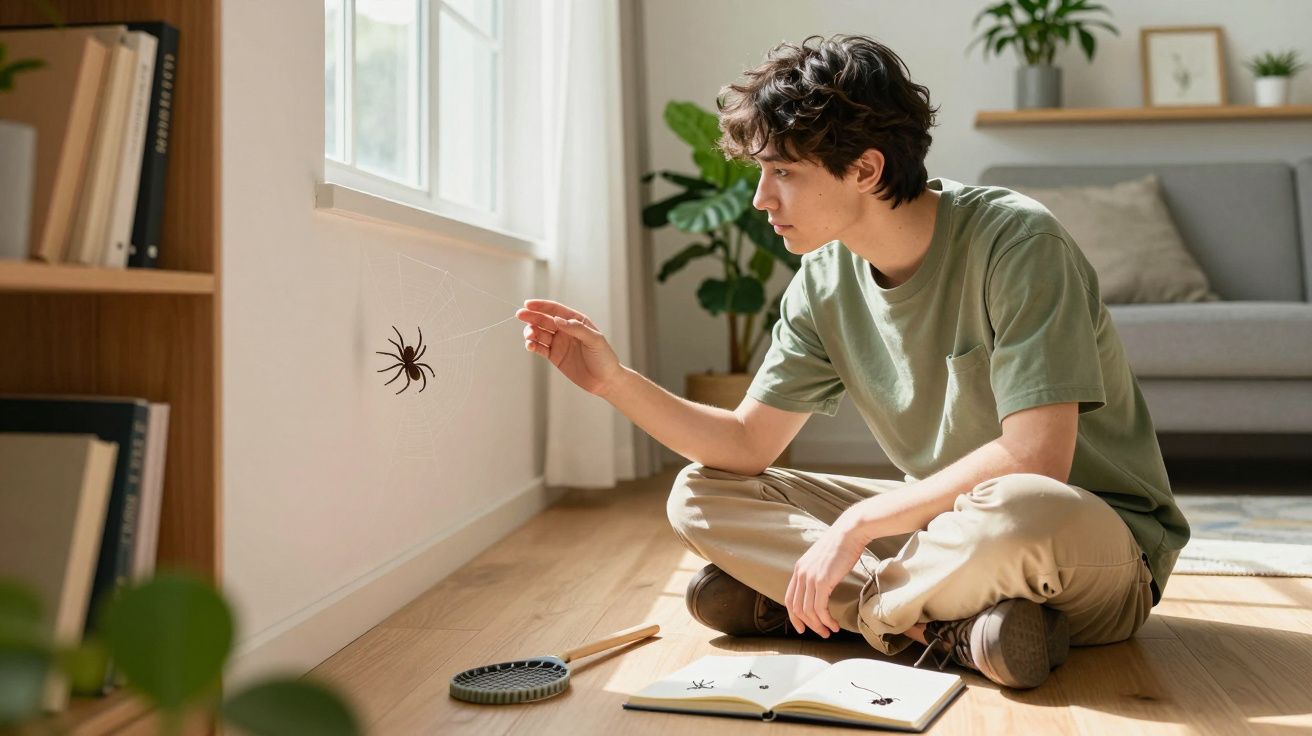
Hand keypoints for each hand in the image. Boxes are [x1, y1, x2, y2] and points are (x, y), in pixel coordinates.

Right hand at [515, 299, 622, 395]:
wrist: (605, 380)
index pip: (556, 310)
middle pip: (544, 320)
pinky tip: (530, 345)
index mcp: (576, 321)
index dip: (541, 306)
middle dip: (531, 317)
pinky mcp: (555, 356)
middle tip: (520, 315)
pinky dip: (533, 346)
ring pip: (540, 333)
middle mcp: (566, 330)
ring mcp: (559, 343)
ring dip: (531, 332)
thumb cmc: (604, 357)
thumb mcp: (595, 340)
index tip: (528, 304)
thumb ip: (576, 328)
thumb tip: (557, 320)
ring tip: (529, 336)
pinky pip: (540, 348)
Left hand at [785, 513, 867, 637]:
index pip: (789, 598)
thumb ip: (818, 572)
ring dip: (818, 625)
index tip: (803, 627)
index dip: (794, 616)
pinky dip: (826, 620)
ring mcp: (810, 577)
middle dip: (808, 624)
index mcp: (799, 569)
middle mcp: (801, 573)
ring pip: (808, 611)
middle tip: (820, 633)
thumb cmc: (842, 545)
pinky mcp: (822, 581)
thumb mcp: (823, 560)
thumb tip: (822, 587)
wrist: (850, 532)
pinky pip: (819, 608)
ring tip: (829, 631)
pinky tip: (834, 624)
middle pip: (796, 608)